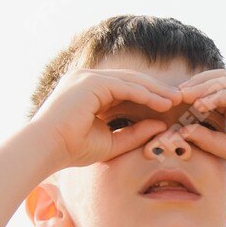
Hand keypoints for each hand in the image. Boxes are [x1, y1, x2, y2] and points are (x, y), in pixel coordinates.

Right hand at [30, 67, 178, 168]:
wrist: (46, 148)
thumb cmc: (72, 149)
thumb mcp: (111, 142)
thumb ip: (135, 133)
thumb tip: (161, 126)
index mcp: (90, 91)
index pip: (126, 89)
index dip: (149, 97)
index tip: (169, 108)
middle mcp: (88, 79)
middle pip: (131, 80)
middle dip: (156, 90)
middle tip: (179, 99)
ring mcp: (88, 77)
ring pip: (130, 80)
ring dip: (154, 90)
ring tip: (175, 100)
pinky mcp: (90, 82)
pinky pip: (124, 86)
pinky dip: (144, 94)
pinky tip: (161, 103)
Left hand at [170, 70, 225, 179]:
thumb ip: (209, 139)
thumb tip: (183, 130)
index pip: (210, 93)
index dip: (191, 96)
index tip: (170, 105)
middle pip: (216, 81)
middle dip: (193, 86)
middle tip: (173, 95)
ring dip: (203, 88)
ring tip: (185, 97)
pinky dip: (221, 96)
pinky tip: (204, 104)